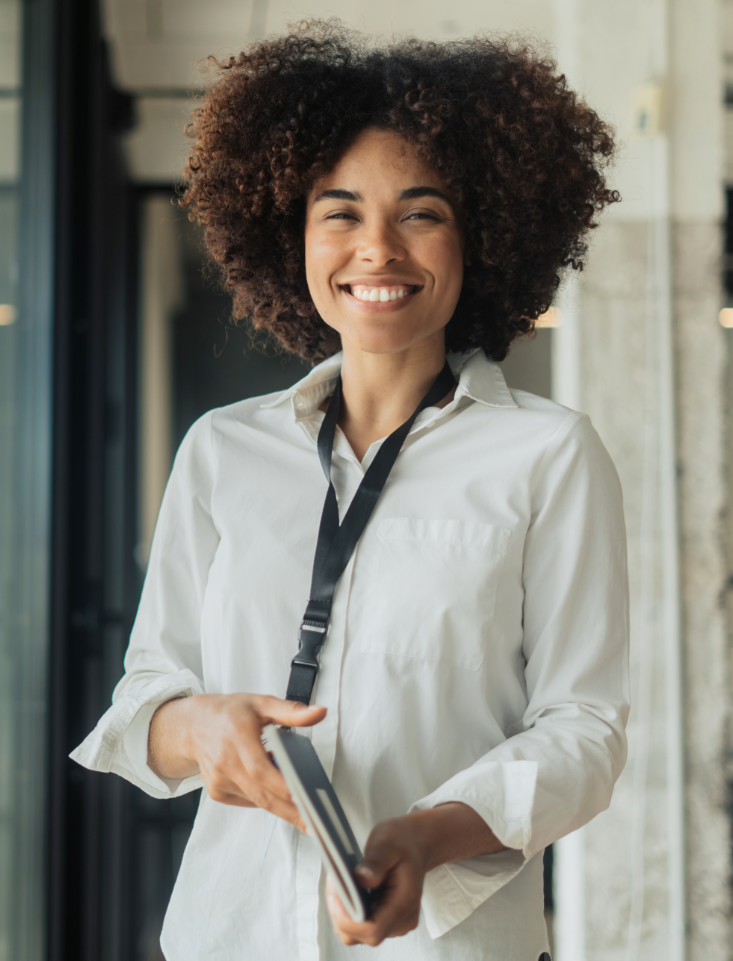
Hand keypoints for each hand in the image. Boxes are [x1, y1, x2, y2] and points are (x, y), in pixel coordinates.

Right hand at [149, 693, 325, 827]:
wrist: (194, 725)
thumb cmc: (230, 712)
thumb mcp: (262, 703)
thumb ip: (292, 712)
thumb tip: (319, 713)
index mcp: (237, 737)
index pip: (262, 770)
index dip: (284, 787)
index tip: (307, 799)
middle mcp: (225, 762)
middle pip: (261, 794)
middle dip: (290, 812)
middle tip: (316, 824)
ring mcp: (219, 781)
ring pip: (257, 801)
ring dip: (282, 808)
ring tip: (308, 814)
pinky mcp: (217, 792)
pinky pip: (248, 801)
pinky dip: (265, 799)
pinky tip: (278, 794)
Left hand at [324, 802, 506, 945]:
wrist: (422, 839)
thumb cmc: (405, 838)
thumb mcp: (388, 840)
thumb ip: (375, 861)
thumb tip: (362, 879)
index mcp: (404, 904)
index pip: (369, 930)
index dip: (347, 916)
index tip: (337, 889)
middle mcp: (400, 920)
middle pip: (358, 935)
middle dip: (340, 912)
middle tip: (333, 882)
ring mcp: (394, 922)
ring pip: (357, 932)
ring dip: (343, 910)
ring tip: (340, 880)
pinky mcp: (385, 918)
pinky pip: (360, 922)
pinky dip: (348, 907)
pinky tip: (348, 884)